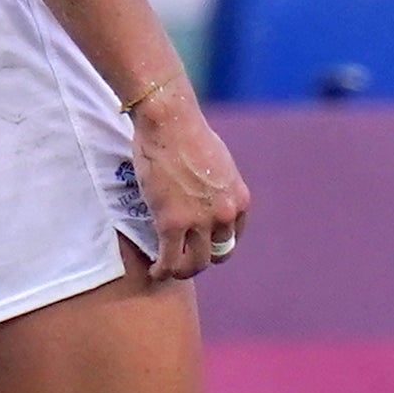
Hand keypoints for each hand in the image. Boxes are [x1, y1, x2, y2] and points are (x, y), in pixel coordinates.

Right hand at [124, 81, 249, 280]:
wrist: (169, 121)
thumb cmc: (187, 133)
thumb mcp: (219, 163)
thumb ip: (217, 187)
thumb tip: (206, 196)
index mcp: (240, 200)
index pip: (232, 238)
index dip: (214, 244)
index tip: (198, 244)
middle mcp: (225, 215)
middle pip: (217, 255)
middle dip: (199, 259)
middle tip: (181, 257)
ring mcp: (200, 221)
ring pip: (194, 264)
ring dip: (180, 270)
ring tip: (166, 268)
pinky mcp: (172, 223)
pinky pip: (170, 260)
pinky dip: (162, 270)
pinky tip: (154, 271)